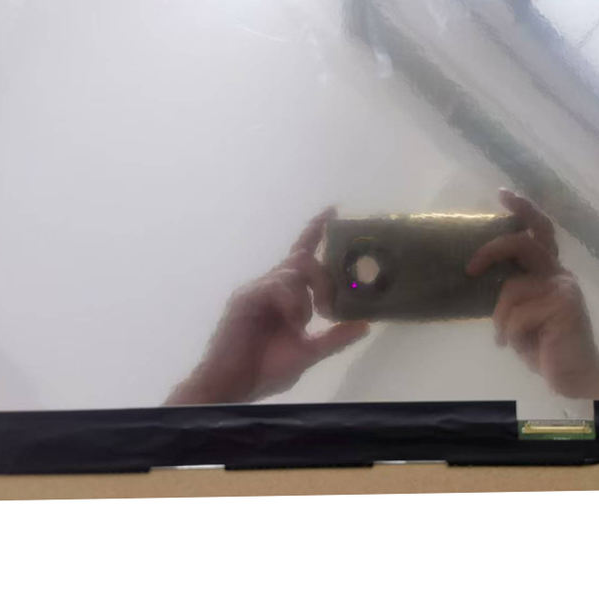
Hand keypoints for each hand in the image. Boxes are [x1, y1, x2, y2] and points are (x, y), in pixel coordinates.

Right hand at [167, 209, 368, 404]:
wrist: (232, 388)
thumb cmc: (264, 370)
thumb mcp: (309, 352)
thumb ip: (334, 338)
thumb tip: (365, 324)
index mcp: (285, 295)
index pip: (301, 255)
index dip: (315, 232)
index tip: (332, 211)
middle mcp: (271, 286)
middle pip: (303, 260)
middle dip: (324, 279)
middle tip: (329, 307)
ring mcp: (257, 289)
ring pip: (293, 270)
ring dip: (308, 295)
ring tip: (305, 322)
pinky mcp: (246, 297)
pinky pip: (278, 285)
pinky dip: (292, 303)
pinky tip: (293, 322)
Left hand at [466, 189, 598, 398]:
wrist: (576, 379)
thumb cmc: (546, 348)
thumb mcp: (523, 315)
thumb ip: (513, 291)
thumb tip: (481, 275)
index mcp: (551, 272)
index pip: (539, 232)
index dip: (523, 209)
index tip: (502, 193)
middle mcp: (560, 274)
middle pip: (522, 243)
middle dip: (492, 250)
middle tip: (470, 268)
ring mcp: (563, 288)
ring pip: (510, 290)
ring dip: (502, 321)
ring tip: (509, 341)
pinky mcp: (563, 305)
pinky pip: (516, 316)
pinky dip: (511, 336)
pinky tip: (521, 349)